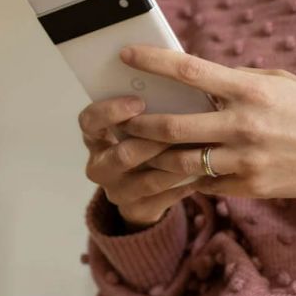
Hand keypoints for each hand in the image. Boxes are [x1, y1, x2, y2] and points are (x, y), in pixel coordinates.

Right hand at [78, 96, 195, 228]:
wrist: (145, 192)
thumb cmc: (146, 144)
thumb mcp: (140, 126)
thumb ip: (150, 110)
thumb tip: (180, 85)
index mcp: (95, 138)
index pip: (90, 121)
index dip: (111, 112)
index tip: (139, 102)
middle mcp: (100, 166)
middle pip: (122, 155)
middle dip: (154, 142)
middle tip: (181, 128)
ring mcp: (117, 192)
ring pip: (149, 180)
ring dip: (176, 165)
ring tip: (201, 149)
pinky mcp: (137, 210)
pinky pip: (165, 198)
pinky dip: (186, 183)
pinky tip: (205, 171)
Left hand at [116, 44, 295, 198]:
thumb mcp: (279, 82)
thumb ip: (238, 80)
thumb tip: (200, 81)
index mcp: (251, 91)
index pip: (189, 71)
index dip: (152, 61)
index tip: (127, 55)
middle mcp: (243, 126)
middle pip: (172, 126)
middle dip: (137, 124)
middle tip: (121, 120)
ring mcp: (245, 161)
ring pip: (181, 162)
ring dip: (154, 157)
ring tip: (139, 150)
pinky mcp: (250, 187)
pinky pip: (205, 183)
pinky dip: (187, 175)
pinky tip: (177, 169)